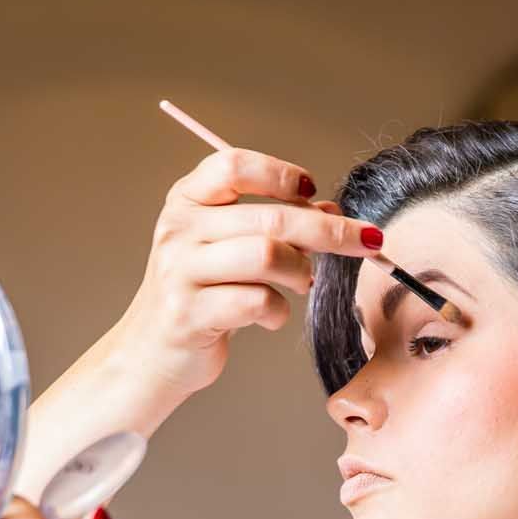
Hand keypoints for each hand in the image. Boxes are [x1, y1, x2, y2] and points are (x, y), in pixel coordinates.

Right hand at [115, 145, 377, 401]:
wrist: (151, 352)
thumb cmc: (200, 295)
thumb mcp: (228, 249)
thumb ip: (274, 225)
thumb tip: (332, 212)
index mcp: (187, 201)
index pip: (234, 166)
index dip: (279, 173)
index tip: (311, 190)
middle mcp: (179, 230)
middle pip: (270, 217)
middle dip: (329, 230)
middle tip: (367, 241)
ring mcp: (181, 272)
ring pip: (266, 255)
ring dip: (300, 272)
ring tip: (301, 284)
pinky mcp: (190, 315)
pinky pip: (256, 302)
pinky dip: (277, 311)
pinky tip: (269, 317)